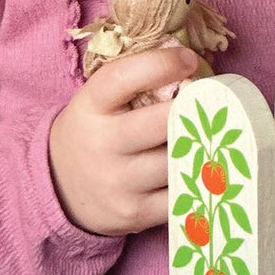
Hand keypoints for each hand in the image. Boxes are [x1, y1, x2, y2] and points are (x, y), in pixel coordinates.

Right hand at [48, 46, 197, 234]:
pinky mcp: (134, 214)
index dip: (161, 64)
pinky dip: (198, 181)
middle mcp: (101, 144)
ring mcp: (118, 182)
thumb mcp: (99, 100)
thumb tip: (193, 60)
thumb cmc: (97, 130)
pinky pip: (182, 194)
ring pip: (179, 159)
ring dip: (201, 146)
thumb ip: (135, 80)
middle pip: (164, 122)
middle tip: (214, 104)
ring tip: (212, 136)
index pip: (123, 77)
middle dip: (195, 110)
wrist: (60, 187)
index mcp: (91, 106)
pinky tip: (202, 169)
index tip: (189, 60)